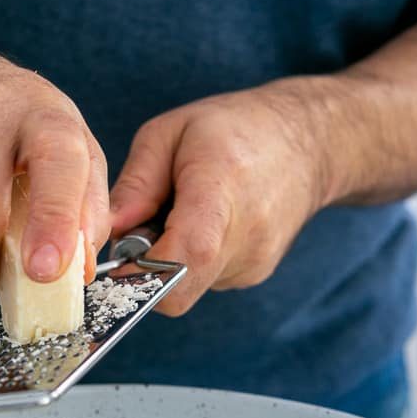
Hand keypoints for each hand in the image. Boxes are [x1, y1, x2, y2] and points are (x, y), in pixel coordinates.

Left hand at [109, 81, 330, 314]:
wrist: (310, 142)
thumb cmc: (236, 128)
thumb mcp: (170, 133)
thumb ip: (134, 185)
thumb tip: (106, 233)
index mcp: (221, 190)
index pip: (185, 257)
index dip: (142, 270)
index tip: (118, 259)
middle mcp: (245, 237)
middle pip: (178, 289)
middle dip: (146, 271)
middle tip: (146, 228)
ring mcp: (254, 262)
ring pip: (187, 287)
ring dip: (170, 261)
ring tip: (185, 215)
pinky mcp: (254, 275)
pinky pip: (204, 281)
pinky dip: (191, 261)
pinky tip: (206, 224)